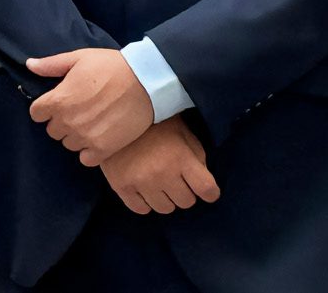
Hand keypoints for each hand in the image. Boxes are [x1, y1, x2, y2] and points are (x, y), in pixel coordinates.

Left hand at [27, 48, 153, 164]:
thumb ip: (51, 65)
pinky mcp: (104, 149)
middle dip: (61, 121)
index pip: (36, 113)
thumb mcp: (78, 58)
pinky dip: (90, 151)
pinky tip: (99, 137)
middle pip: (53, 130)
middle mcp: (68, 122)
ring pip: (69, 144)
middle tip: (79, 110)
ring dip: (76, 136)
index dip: (45, 108)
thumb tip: (29, 65)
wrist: (146, 82)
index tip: (58, 103)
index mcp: (58, 100)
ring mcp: (85, 137)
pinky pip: (86, 159)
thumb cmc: (111, 66)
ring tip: (91, 122)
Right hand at [100, 117, 218, 214]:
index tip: (204, 189)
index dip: (210, 192)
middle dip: (184, 191)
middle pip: (187, 202)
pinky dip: (145, 201)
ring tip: (158, 182)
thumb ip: (198, 160)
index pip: (207, 190)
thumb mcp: (184, 135)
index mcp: (181, 158)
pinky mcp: (121, 186)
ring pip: (165, 208)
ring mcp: (141, 182)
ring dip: (165, 198)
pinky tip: (143, 187)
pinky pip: (141, 209)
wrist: (117, 118)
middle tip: (175, 178)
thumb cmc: (156, 125)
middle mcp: (162, 173)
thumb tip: (201, 185)